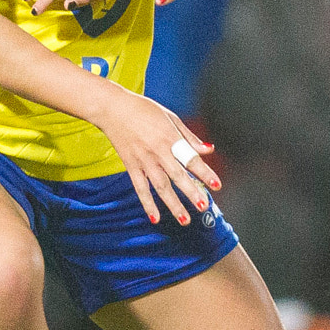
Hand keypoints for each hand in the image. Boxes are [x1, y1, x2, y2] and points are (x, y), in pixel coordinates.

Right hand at [91, 88, 221, 226]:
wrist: (113, 109)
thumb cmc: (143, 110)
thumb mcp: (170, 117)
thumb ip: (189, 137)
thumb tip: (209, 150)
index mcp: (169, 137)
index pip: (190, 158)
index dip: (205, 172)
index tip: (216, 185)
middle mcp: (157, 151)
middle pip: (177, 175)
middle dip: (191, 193)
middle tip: (203, 206)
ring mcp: (143, 160)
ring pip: (160, 186)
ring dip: (173, 204)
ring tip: (184, 220)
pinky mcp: (130, 165)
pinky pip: (140, 188)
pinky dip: (147, 203)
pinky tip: (155, 218)